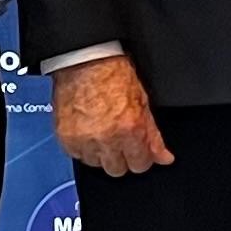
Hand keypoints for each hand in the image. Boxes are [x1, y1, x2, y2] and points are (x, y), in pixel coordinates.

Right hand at [52, 55, 174, 176]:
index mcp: (130, 129)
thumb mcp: (142, 103)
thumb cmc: (113, 75)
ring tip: (100, 131)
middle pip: (117, 169)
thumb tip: (164, 158)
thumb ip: (153, 136)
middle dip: (120, 157)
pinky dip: (81, 147)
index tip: (136, 150)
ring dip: (100, 153)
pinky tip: (87, 130)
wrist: (85, 61)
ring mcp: (84, 139)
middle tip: (118, 139)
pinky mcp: (66, 138)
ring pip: (96, 164)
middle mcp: (107, 138)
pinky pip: (76, 155)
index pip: (140, 165)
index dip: (140, 157)